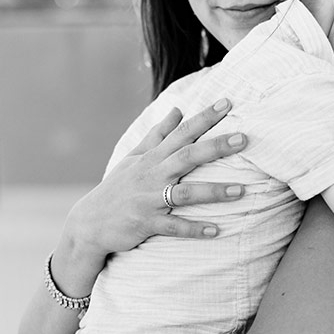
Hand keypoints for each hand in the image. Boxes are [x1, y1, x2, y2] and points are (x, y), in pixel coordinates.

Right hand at [66, 99, 246, 255]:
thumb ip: (158, 134)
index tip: (228, 102)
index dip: (205, 117)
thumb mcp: (135, 158)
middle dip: (216, 147)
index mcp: (153, 157)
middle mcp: (152, 175)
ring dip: (213, 191)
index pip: (182, 132)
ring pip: (185, 193)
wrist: (89, 223)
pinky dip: (194, 229)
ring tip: (241, 190)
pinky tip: (216, 230)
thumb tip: (178, 110)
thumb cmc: (117, 188)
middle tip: (244, 138)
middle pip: (188, 156)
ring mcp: (149, 200)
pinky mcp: (146, 224)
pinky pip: (174, 227)